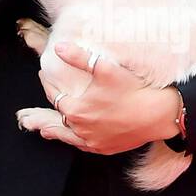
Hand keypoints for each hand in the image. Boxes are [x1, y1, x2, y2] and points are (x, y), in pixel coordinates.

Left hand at [17, 43, 178, 155]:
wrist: (158, 114)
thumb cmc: (132, 90)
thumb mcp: (103, 67)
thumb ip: (78, 57)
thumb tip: (58, 48)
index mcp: (76, 109)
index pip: (54, 96)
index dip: (48, 84)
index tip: (44, 75)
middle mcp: (81, 128)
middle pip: (57, 117)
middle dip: (46, 109)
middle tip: (36, 106)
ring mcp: (93, 141)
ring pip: (67, 136)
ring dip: (54, 130)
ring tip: (43, 130)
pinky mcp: (106, 148)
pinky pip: (83, 146)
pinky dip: (74, 141)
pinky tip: (73, 139)